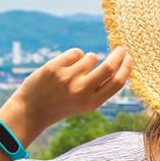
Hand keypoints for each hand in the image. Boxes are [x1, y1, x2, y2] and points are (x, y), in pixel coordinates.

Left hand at [2, 47, 132, 131]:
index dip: (126, 68)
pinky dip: (75, 56)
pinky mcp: (55, 67)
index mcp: (91, 103)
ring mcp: (67, 78)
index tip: (129, 58)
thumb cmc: (61, 105)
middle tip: (120, 49)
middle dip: (118, 55)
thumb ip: (99, 89)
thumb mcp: (84, 104)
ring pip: (91, 57)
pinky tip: (64, 67)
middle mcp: (81, 90)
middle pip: (108, 67)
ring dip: (89, 59)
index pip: (117, 82)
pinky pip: (76, 52)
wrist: (30, 111)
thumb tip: (118, 65)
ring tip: (75, 70)